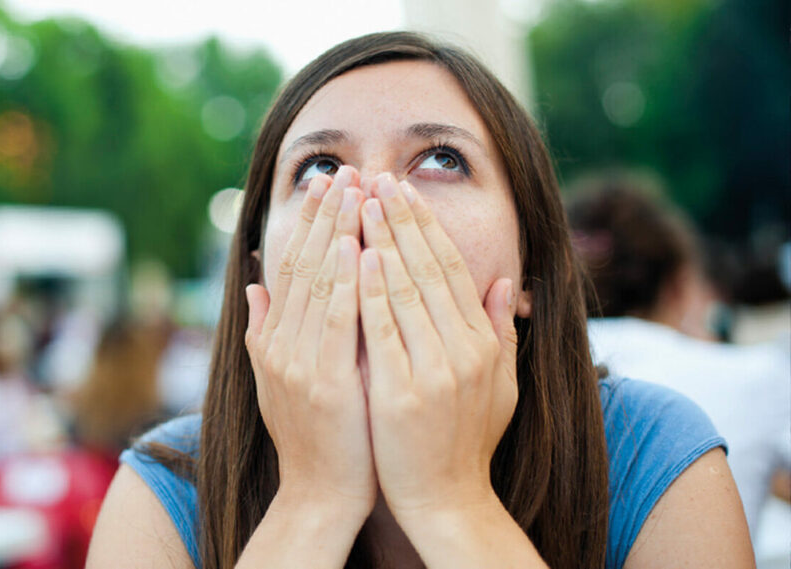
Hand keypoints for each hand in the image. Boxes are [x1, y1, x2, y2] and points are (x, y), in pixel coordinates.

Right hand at [245, 165, 375, 516]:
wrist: (319, 493)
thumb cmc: (313, 435)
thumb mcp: (277, 379)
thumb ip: (264, 329)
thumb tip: (255, 282)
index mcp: (273, 339)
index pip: (291, 266)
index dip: (310, 222)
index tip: (329, 183)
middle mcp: (279, 343)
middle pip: (302, 263)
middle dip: (325, 214)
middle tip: (345, 169)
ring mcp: (297, 361)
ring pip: (317, 282)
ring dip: (337, 231)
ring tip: (355, 190)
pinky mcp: (323, 381)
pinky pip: (335, 320)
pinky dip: (344, 281)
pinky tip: (357, 246)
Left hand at [358, 173, 519, 520]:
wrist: (447, 500)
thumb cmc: (467, 441)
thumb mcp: (499, 385)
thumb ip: (502, 331)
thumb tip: (507, 281)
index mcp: (482, 342)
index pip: (450, 268)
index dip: (425, 225)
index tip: (402, 190)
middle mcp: (463, 350)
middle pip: (427, 268)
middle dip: (400, 219)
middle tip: (376, 178)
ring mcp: (433, 371)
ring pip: (404, 289)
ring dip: (382, 240)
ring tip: (362, 201)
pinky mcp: (401, 392)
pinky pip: (382, 330)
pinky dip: (370, 290)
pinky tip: (357, 257)